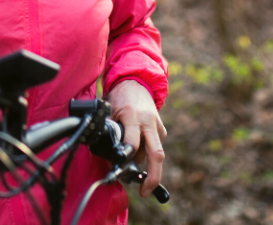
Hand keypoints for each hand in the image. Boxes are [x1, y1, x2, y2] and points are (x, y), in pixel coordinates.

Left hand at [106, 79, 166, 197]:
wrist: (137, 82)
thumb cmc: (120, 97)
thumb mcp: (110, 111)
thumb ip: (112, 131)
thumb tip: (110, 155)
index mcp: (132, 116)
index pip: (132, 141)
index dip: (128, 155)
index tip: (122, 167)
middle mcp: (148, 122)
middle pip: (156, 155)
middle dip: (153, 176)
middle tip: (145, 191)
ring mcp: (157, 126)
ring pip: (154, 154)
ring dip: (143, 163)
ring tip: (129, 161)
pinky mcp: (162, 129)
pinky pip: (154, 147)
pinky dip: (145, 153)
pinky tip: (136, 149)